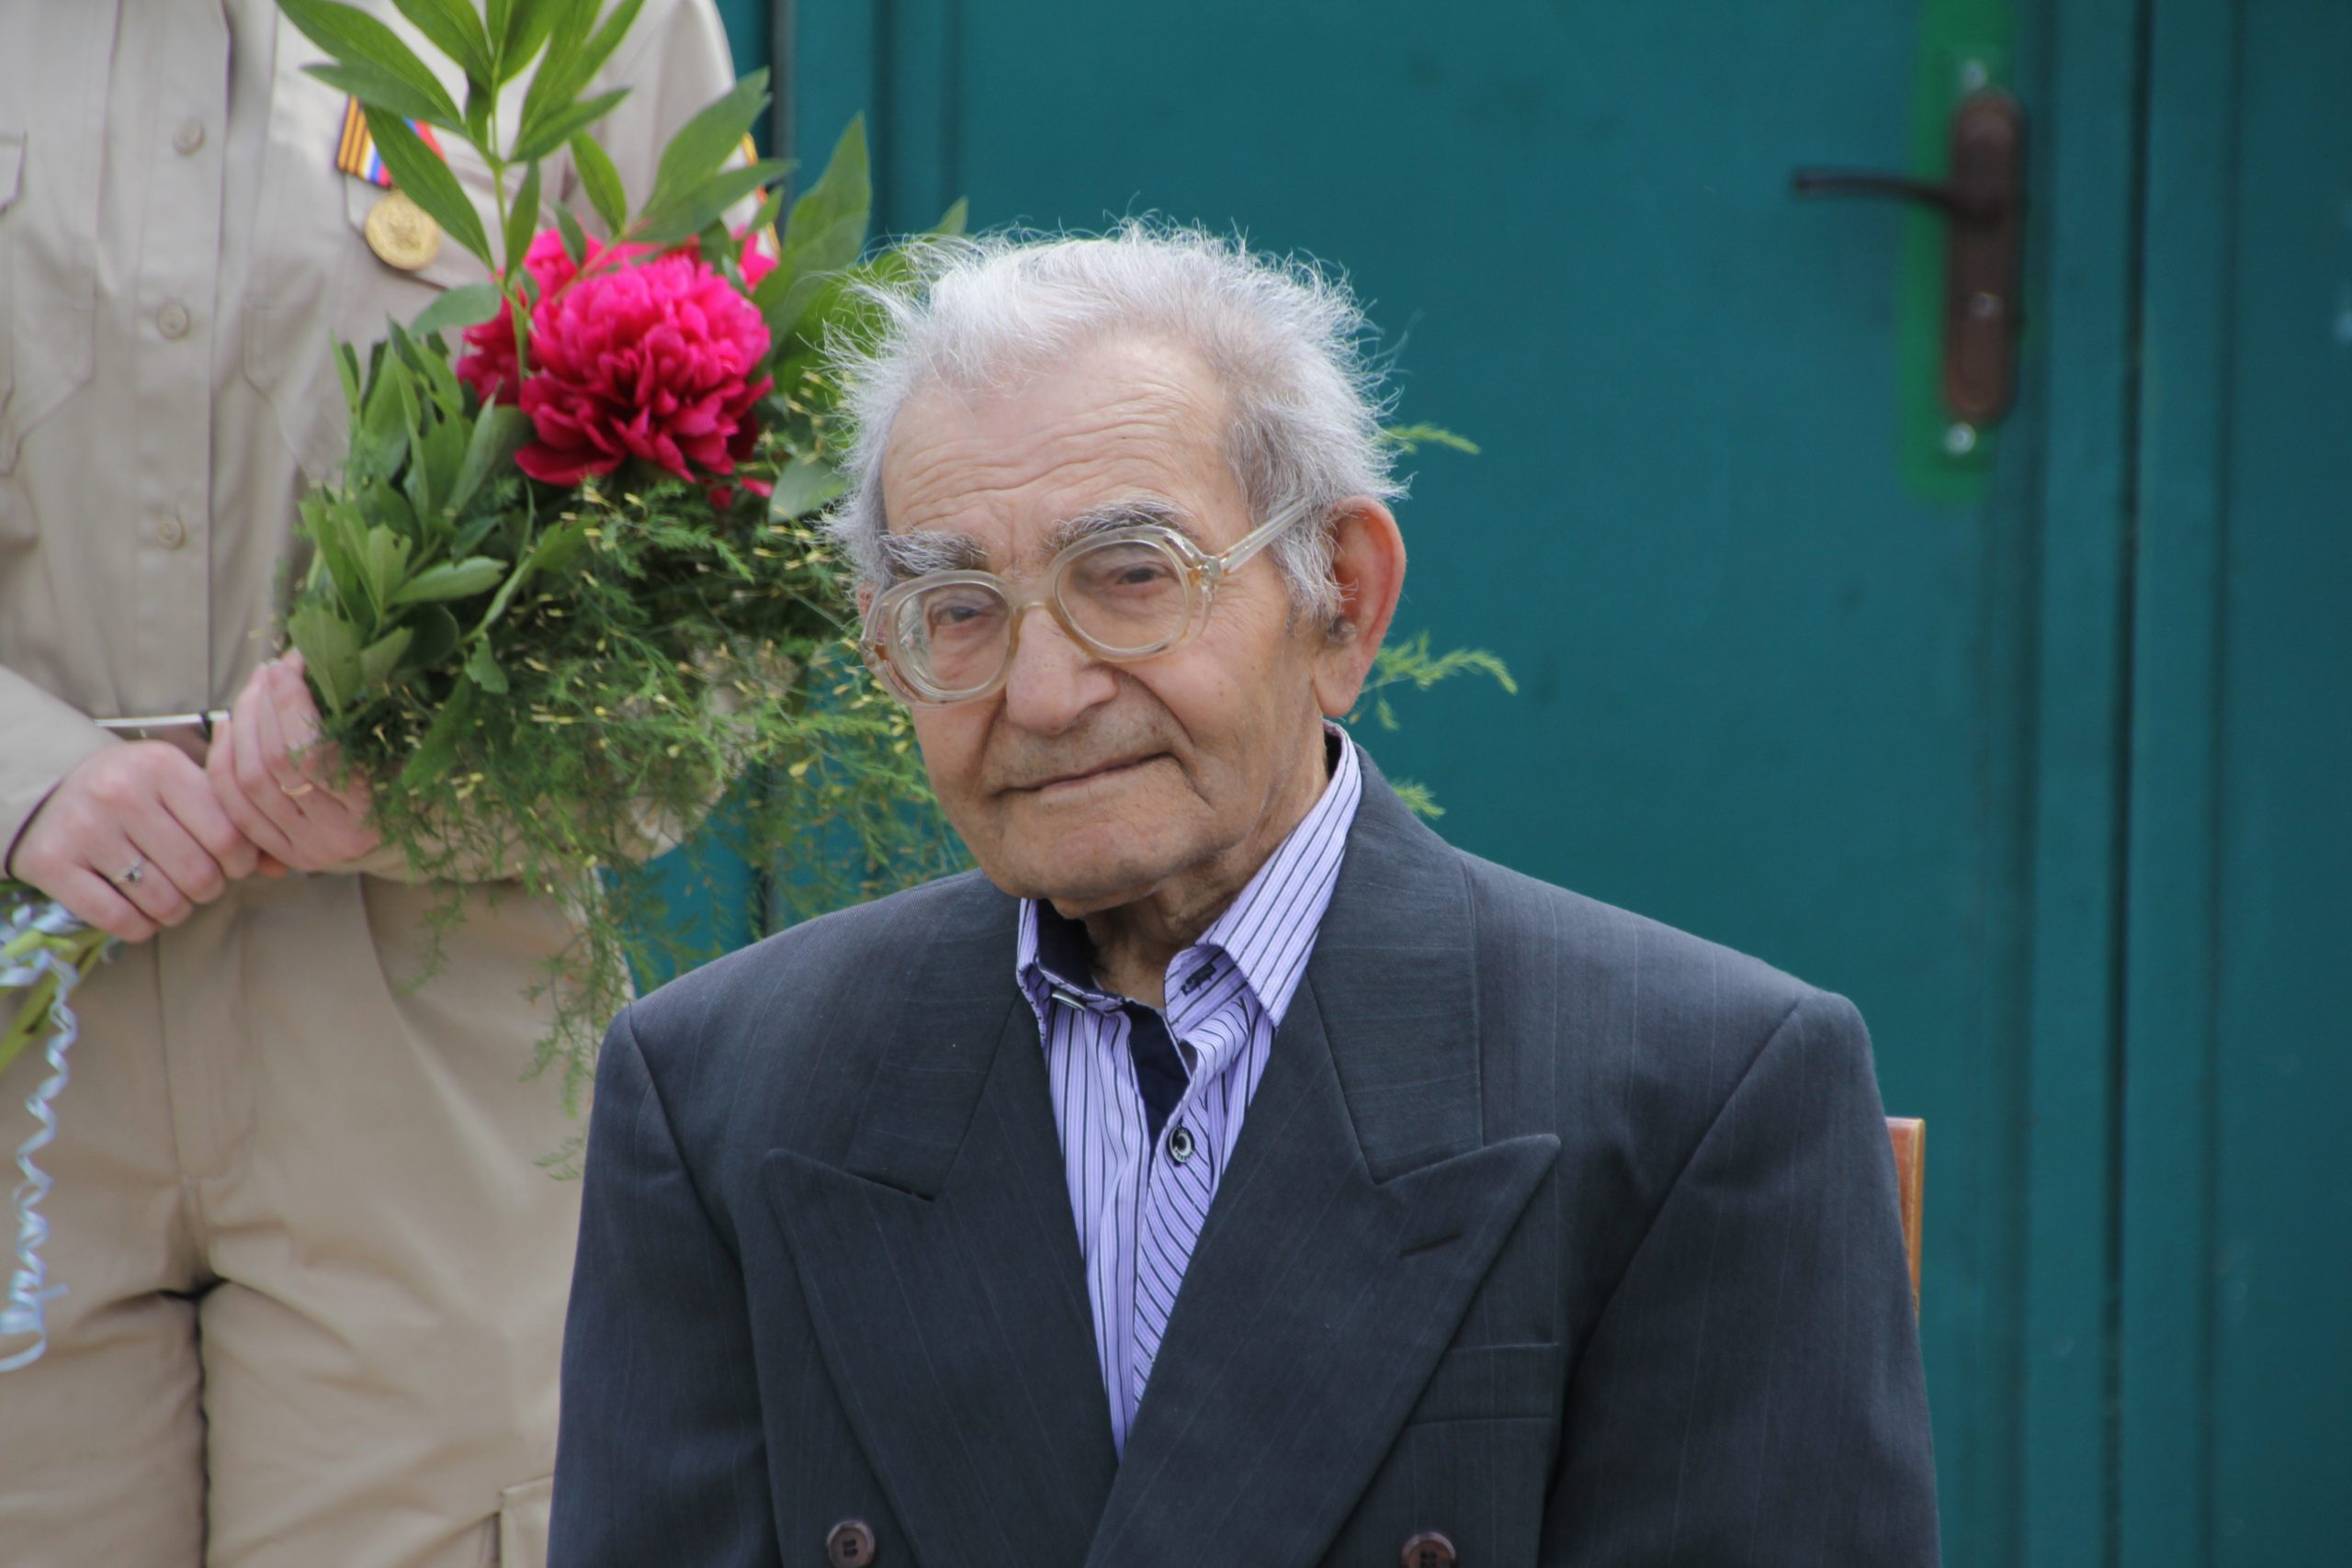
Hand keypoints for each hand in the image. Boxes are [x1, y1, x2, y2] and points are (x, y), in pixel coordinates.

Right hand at [8, 741, 263, 942]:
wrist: (51, 790)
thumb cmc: (136, 791)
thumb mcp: (184, 788)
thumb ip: (234, 820)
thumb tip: (283, 866)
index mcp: (162, 767)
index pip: (228, 837)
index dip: (241, 864)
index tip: (233, 865)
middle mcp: (120, 793)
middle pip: (199, 874)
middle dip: (210, 889)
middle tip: (201, 883)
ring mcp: (83, 829)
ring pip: (163, 901)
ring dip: (178, 911)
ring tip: (172, 896)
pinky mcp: (52, 864)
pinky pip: (119, 919)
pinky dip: (142, 926)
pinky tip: (142, 910)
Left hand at [208, 652, 381, 873]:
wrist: (401, 830)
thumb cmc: (402, 779)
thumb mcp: (395, 748)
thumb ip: (357, 715)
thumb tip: (310, 662)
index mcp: (369, 808)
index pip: (312, 752)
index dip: (289, 704)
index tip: (288, 665)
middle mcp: (333, 834)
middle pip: (273, 764)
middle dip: (262, 707)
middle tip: (267, 672)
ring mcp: (303, 847)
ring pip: (247, 781)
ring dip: (240, 727)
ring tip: (251, 692)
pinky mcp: (280, 852)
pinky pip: (234, 806)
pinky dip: (223, 760)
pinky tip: (229, 727)